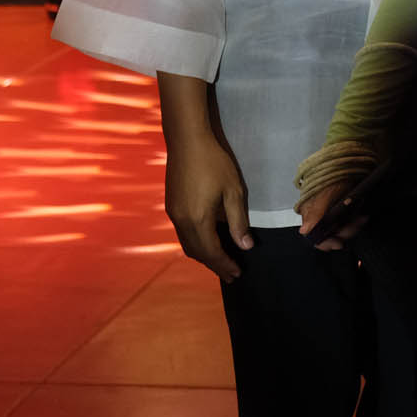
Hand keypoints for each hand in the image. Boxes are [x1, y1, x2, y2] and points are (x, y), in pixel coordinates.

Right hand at [164, 131, 252, 281]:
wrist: (187, 141)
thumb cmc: (214, 163)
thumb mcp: (233, 191)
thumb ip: (238, 221)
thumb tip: (245, 246)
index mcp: (198, 220)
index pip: (212, 252)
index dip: (225, 265)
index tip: (237, 274)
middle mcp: (181, 221)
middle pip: (197, 252)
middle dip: (214, 265)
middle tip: (231, 274)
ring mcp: (173, 214)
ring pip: (187, 244)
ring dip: (204, 255)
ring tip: (220, 261)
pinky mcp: (171, 206)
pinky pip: (183, 234)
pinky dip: (196, 243)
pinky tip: (207, 240)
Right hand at [296, 178, 368, 251]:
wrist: (349, 161)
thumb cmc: (332, 174)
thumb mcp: (324, 194)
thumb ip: (315, 213)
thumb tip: (304, 231)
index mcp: (312, 215)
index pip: (316, 238)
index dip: (326, 243)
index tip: (339, 243)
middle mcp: (322, 217)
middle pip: (333, 236)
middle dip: (346, 232)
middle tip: (357, 222)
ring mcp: (334, 214)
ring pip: (344, 230)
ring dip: (354, 226)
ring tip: (362, 217)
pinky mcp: (345, 211)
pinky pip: (351, 222)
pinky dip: (357, 220)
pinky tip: (362, 215)